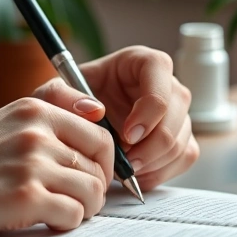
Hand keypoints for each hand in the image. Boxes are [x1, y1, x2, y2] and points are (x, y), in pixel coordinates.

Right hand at [0, 97, 114, 236]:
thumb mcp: (3, 119)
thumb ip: (47, 111)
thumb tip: (97, 110)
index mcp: (34, 110)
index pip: (99, 134)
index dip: (103, 162)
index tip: (91, 176)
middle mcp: (36, 132)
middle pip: (101, 164)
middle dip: (94, 187)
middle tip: (75, 200)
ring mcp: (32, 164)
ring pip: (92, 192)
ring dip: (82, 209)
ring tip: (58, 212)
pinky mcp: (24, 198)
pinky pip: (73, 215)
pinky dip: (65, 224)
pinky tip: (44, 222)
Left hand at [33, 46, 197, 190]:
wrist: (76, 127)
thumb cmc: (68, 106)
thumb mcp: (51, 94)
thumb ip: (59, 95)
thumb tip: (94, 110)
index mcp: (140, 62)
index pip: (159, 70)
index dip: (150, 106)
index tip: (128, 135)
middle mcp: (165, 83)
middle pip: (176, 112)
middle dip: (152, 145)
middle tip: (125, 164)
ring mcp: (176, 112)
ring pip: (182, 139)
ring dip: (154, 162)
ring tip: (124, 170)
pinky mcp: (180, 137)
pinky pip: (184, 157)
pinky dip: (161, 172)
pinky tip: (135, 175)